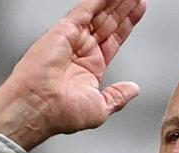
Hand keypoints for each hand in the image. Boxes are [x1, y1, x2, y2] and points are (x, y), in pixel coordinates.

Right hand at [0, 0, 146, 149]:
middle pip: (108, 22)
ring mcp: (72, 40)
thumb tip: (133, 89)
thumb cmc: (61, 115)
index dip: (127, 23)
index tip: (139, 9)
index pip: (114, 39)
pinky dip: (98, 1)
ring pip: (99, 13)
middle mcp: (81, 51)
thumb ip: (118, 97)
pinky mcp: (63, 31)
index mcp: (90, 68)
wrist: (38, 109)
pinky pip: (85, 10)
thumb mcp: (100, 108)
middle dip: (124, 7)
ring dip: (114, 1)